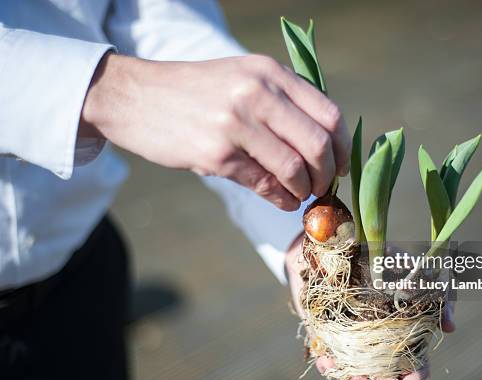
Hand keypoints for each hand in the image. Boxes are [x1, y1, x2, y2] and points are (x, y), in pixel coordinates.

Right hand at [80, 53, 350, 210]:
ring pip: (294, 169)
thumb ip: (281, 101)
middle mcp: (257, 93)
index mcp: (269, 72)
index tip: (340, 166)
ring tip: (301, 195)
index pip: (329, 114)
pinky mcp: (215, 153)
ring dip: (304, 190)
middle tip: (323, 187)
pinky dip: (281, 199)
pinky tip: (283, 201)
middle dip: (327, 174)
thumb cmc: (195, 92)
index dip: (343, 147)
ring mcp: (235, 123)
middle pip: (318, 144)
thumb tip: (321, 143)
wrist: (134, 96)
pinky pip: (264, 184)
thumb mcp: (242, 78)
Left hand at [285, 236, 455, 379]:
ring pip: (356, 366)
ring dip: (358, 375)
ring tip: (358, 376)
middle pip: (385, 371)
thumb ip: (437, 293)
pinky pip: (326, 352)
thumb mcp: (413, 268)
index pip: (413, 360)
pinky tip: (328, 363)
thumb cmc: (381, 255)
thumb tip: (449, 328)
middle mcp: (376, 337)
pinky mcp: (324, 330)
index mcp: (401, 327)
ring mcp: (350, 336)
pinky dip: (327, 362)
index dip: (415, 374)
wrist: (339, 240)